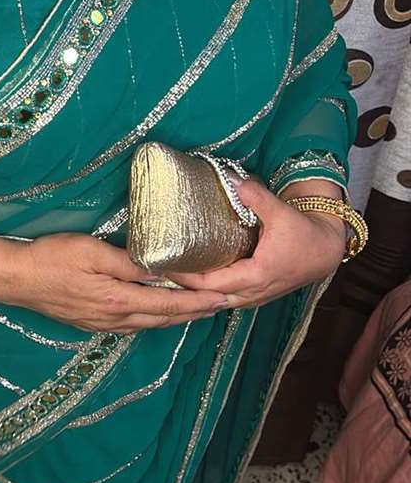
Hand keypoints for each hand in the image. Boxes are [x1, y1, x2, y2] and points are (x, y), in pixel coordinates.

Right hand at [6, 232, 231, 333]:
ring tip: (200, 310)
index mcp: (118, 300)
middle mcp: (115, 318)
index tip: (224, 297)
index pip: (169, 303)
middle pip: (165, 318)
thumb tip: (163, 269)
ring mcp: (103, 324)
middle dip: (196, 312)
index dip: (199, 302)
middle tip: (224, 305)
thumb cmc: (52, 257)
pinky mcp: (92, 323)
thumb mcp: (91, 250)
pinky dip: (156, 318)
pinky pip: (134, 325)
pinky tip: (159, 312)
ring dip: (178, 317)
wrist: (16, 279)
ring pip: (151, 324)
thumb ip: (129, 262)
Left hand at [166, 176, 346, 308]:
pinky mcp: (256, 293)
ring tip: (171, 276)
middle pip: (208, 297)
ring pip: (217, 300)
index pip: (210, 283)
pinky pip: (226, 298)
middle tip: (158, 272)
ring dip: (195, 292)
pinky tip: (194, 280)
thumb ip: (257, 197)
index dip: (185, 277)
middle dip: (183, 288)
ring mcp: (255, 296)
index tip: (163, 266)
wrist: (325, 250)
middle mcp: (252, 292)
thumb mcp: (281, 213)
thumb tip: (234, 181)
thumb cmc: (304, 234)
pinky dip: (208, 292)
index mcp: (256, 275)